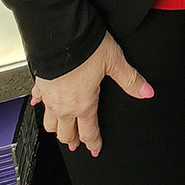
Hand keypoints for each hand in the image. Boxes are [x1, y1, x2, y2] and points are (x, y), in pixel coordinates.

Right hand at [30, 31, 153, 155]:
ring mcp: (49, 97)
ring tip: (60, 131)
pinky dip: (39, 104)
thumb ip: (130, 79)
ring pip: (49, 122)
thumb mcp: (114, 62)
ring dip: (55, 129)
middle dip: (73, 140)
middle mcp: (64, 105)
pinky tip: (39, 103)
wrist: (60, 35)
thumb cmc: (86, 48)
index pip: (89, 132)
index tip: (95, 149)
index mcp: (84, 104)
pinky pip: (38, 100)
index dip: (93, 143)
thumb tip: (146, 91)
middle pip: (66, 133)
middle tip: (77, 144)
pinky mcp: (40, 84)